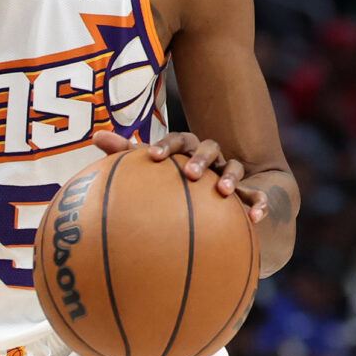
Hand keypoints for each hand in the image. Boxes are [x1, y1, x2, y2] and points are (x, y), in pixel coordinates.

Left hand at [92, 128, 270, 222]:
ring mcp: (230, 173)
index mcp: (187, 150)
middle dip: (201, 158)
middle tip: (190, 173)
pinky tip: (256, 219)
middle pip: (209, 148)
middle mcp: (211, 158)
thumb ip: (126, 154)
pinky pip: (257, 196)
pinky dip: (259, 205)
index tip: (152, 157)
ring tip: (224, 192)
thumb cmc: (173, 181)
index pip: (178, 140)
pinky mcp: (247, 193)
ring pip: (234, 168)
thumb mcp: (153, 170)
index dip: (166, 146)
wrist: (214, 197)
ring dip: (230, 177)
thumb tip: (95, 136)